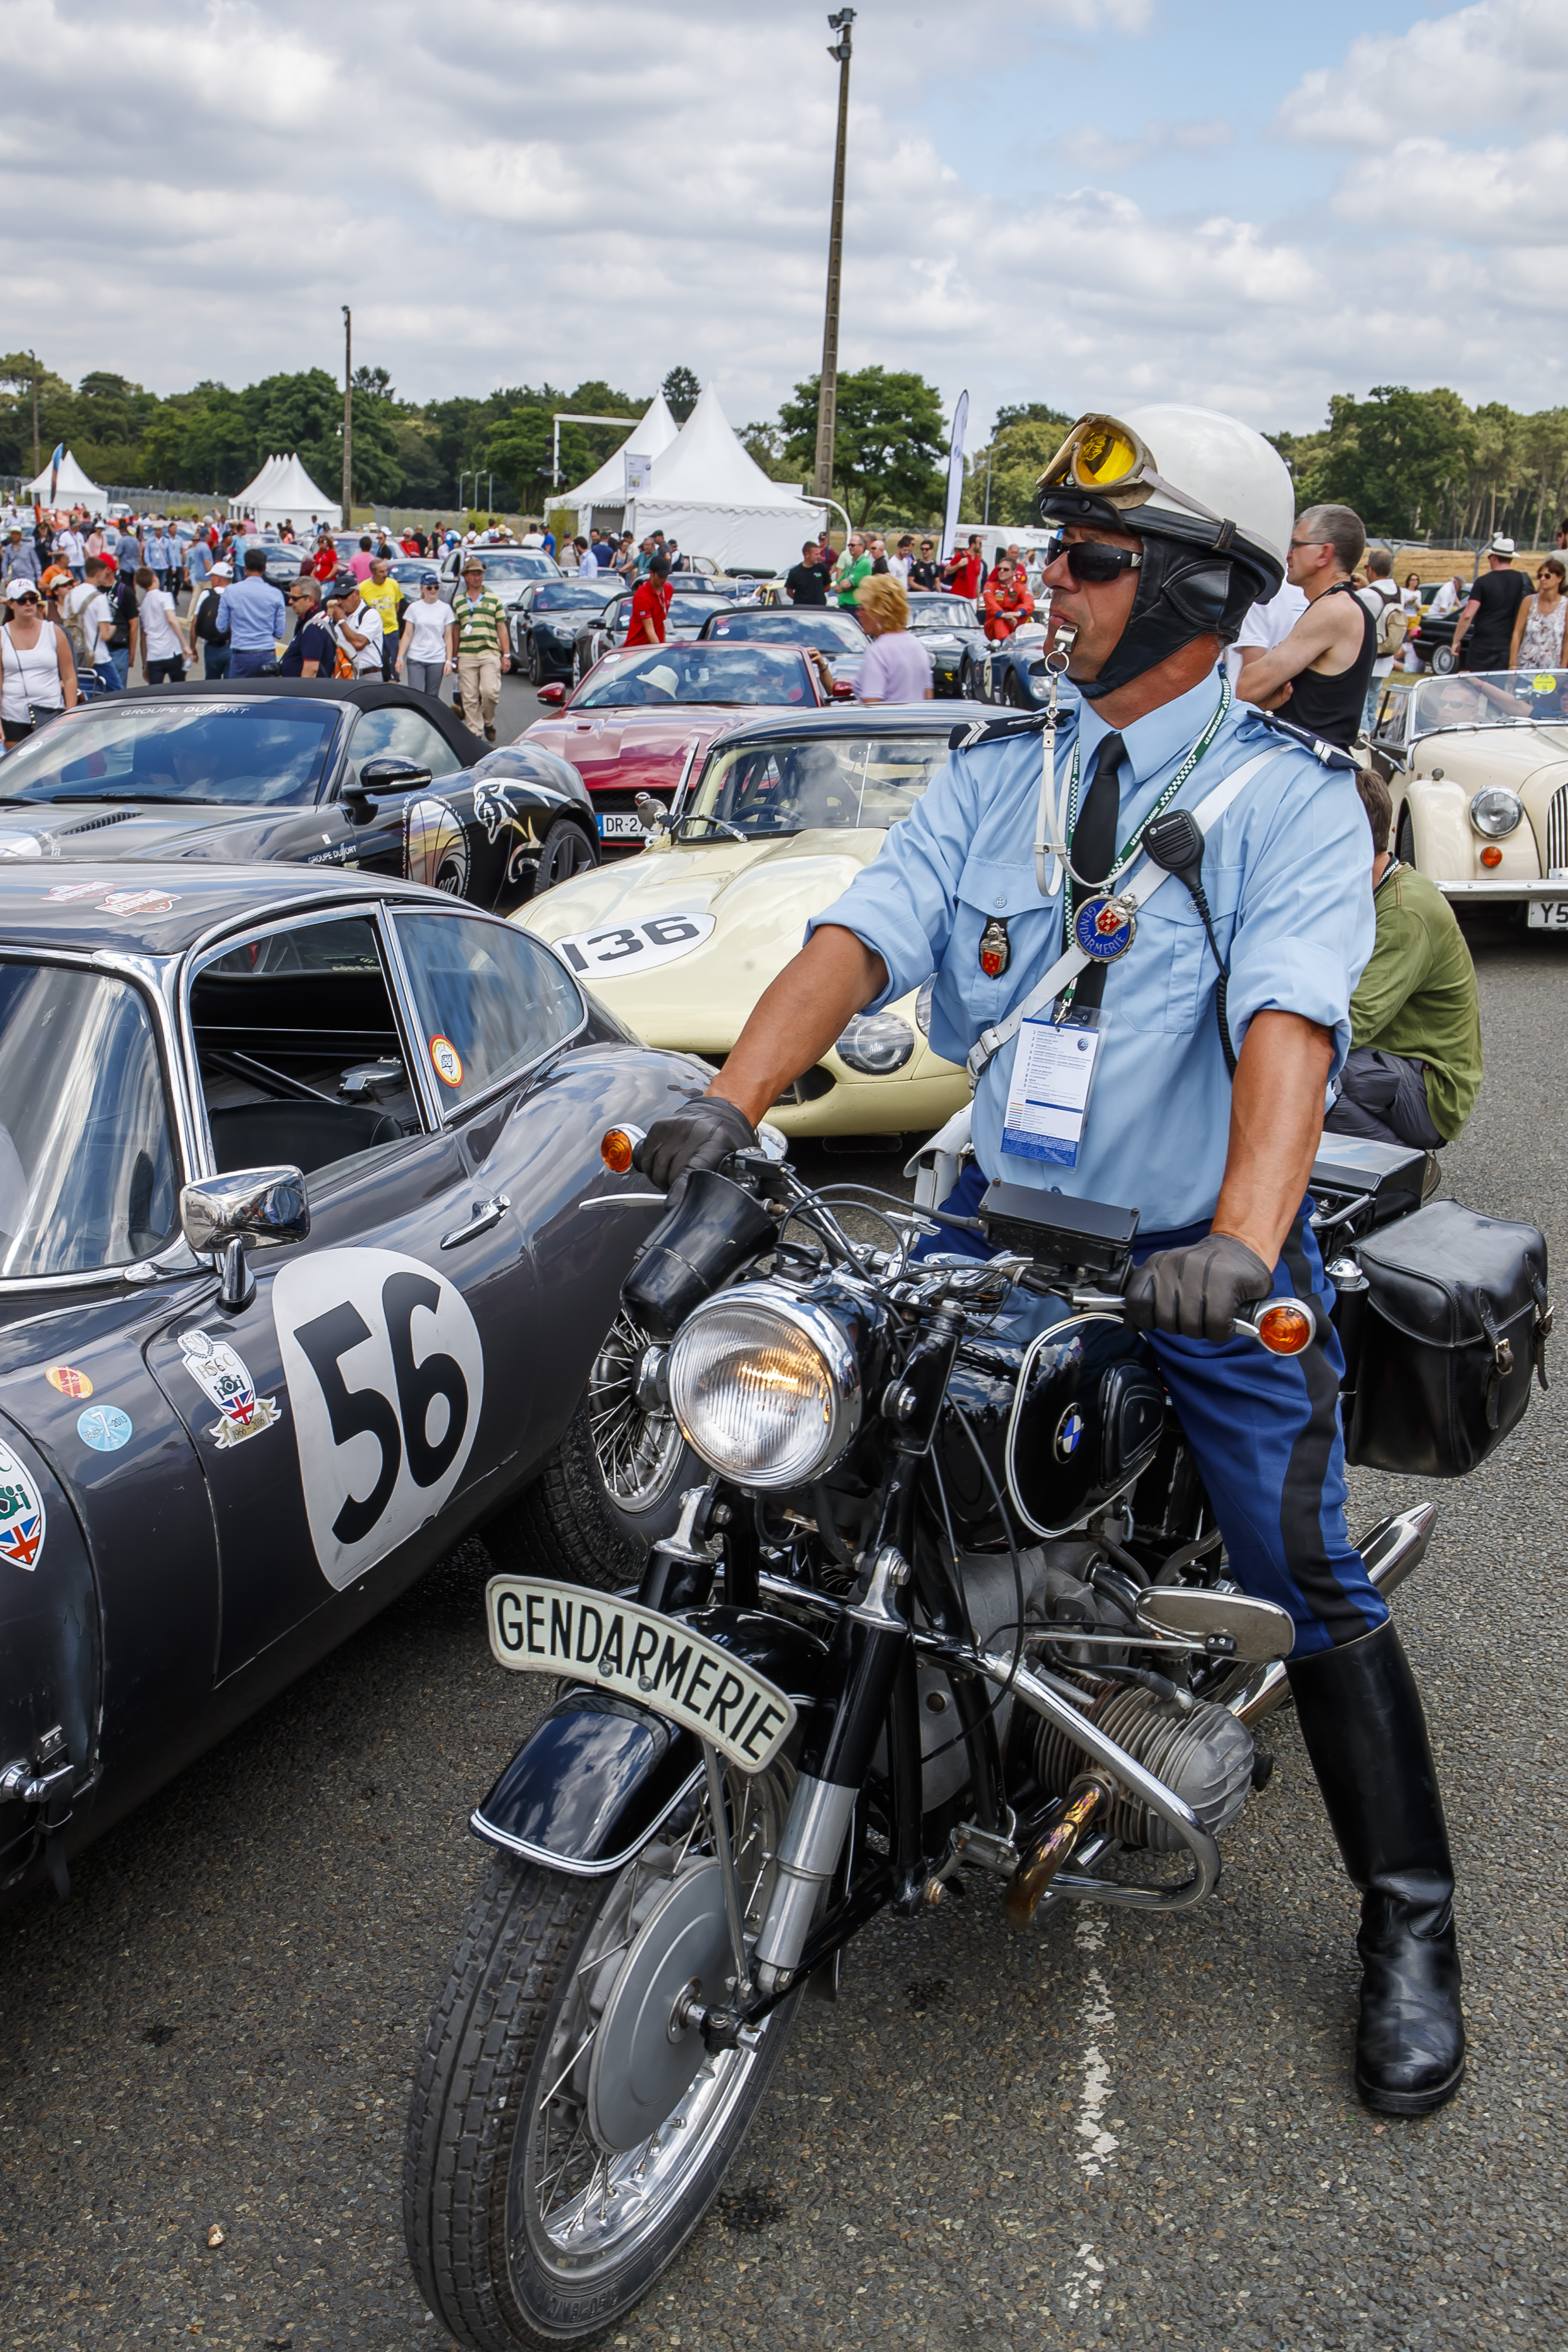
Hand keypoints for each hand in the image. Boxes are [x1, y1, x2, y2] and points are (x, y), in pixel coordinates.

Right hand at [639, 1095, 757, 1205]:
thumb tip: (717, 1203)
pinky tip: (665, 1166)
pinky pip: (646, 1159)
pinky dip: (652, 1168)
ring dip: (662, 1179)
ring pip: (655, 1170)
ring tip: (675, 1177)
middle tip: (683, 1187)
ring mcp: (671, 1128)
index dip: (679, 1191)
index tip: (673, 1205)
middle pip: (670, 1175)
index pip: (690, 1171)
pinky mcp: (658, 1127)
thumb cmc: (727, 1139)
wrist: (717, 1112)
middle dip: (674, 1188)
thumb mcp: (737, 1159)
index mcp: (714, 1142)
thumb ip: (729, 1180)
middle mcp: (691, 1133)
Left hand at [1124, 1231, 1274, 1343]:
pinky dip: (1221, 1330)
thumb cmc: (1202, 1273)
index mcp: (1156, 1264)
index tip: (1158, 1319)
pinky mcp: (1226, 1282)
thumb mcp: (1168, 1280)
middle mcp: (1174, 1265)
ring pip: (1190, 1325)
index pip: (1136, 1300)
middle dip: (1180, 1327)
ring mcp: (1200, 1272)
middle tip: (1193, 1315)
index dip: (1145, 1318)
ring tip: (1210, 1315)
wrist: (1239, 1251)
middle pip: (1165, 1320)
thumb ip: (1147, 1300)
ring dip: (1202, 1330)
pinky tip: (1225, 1320)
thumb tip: (1131, 1325)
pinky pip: (1216, 1325)